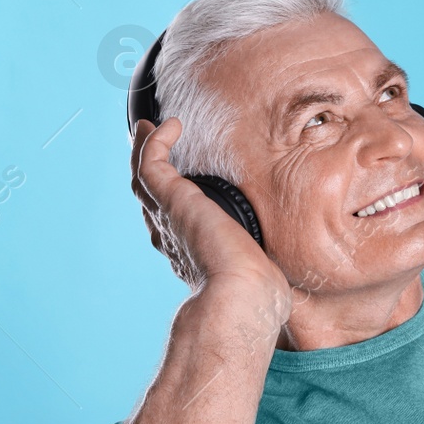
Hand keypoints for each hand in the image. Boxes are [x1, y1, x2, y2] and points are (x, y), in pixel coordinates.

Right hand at [131, 117, 292, 325]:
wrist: (242, 298)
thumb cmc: (258, 297)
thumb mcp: (260, 275)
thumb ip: (262, 268)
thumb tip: (280, 275)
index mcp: (191, 255)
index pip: (172, 225)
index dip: (169, 204)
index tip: (177, 186)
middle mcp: (172, 238)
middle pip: (150, 199)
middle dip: (148, 174)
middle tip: (150, 147)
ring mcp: (169, 219)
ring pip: (143, 179)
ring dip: (143, 150)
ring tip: (149, 127)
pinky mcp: (173, 201)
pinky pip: (150, 164)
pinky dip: (155, 142)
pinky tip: (171, 125)